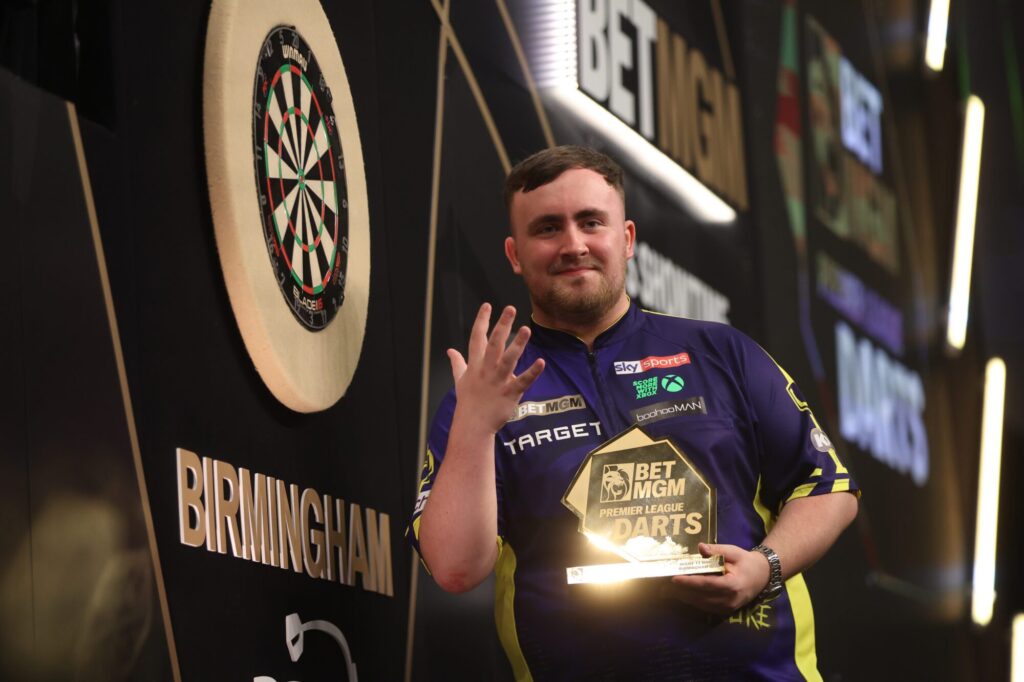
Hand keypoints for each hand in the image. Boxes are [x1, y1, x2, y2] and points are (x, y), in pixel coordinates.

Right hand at [447, 303, 544, 433]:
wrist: (472, 425)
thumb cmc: (468, 401)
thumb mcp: (459, 379)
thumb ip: (457, 362)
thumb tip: (450, 351)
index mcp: (475, 365)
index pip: (477, 338)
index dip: (482, 321)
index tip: (487, 305)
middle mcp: (486, 370)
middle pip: (493, 344)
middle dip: (501, 325)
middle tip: (510, 309)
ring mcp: (498, 381)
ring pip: (508, 360)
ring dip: (517, 345)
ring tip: (526, 330)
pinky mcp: (509, 394)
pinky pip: (522, 381)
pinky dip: (531, 372)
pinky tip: (540, 362)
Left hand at [663, 543, 770, 614]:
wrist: (762, 576)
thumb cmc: (746, 562)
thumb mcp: (733, 552)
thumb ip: (716, 550)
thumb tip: (700, 547)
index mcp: (732, 585)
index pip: (706, 584)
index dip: (689, 582)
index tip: (674, 578)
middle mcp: (729, 600)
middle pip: (700, 597)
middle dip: (681, 591)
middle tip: (664, 584)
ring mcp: (728, 608)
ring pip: (701, 604)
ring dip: (685, 597)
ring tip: (668, 589)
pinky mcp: (725, 611)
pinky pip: (705, 607)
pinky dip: (693, 601)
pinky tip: (682, 594)